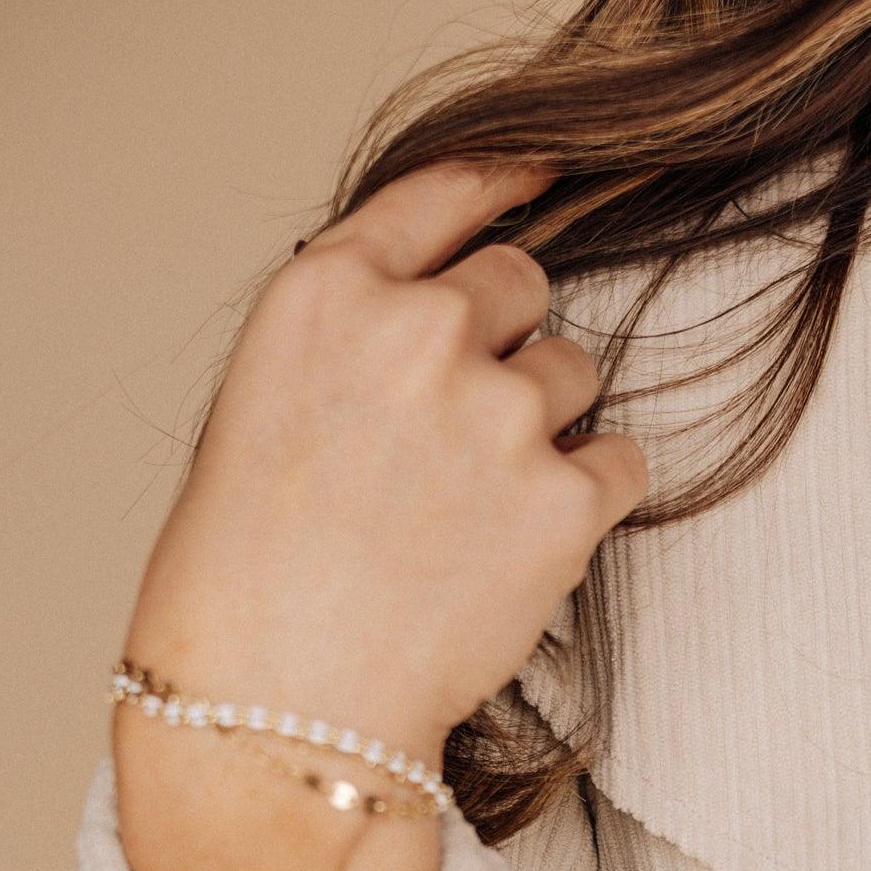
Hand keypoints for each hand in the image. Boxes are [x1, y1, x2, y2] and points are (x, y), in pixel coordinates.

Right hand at [122, 158, 646, 766]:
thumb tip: (448, 325)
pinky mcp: (565, 498)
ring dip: (547, 423)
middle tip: (461, 435)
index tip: (548, 169)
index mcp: (328, 294)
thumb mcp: (261, 409)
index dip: (504, 176)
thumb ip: (355, 342)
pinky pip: (621, 462)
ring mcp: (502, 411)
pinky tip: (524, 548)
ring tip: (475, 512)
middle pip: (522, 283)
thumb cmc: (249, 578)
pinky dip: (590, 497)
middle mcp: (420, 330)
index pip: (440, 193)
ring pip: (574, 374)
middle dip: (507, 341)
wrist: (280, 702)